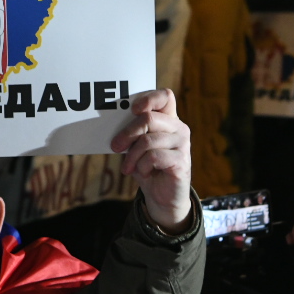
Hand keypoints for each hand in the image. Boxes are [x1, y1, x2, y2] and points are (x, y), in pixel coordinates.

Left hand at [109, 88, 193, 232]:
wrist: (162, 197)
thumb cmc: (147, 167)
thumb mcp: (136, 148)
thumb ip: (131, 134)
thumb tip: (111, 126)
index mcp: (168, 119)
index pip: (165, 96)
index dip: (149, 98)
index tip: (133, 109)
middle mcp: (179, 128)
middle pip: (149, 118)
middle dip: (127, 133)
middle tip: (115, 147)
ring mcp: (182, 144)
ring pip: (148, 140)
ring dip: (132, 156)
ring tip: (128, 167)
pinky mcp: (182, 161)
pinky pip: (154, 157)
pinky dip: (142, 166)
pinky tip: (145, 172)